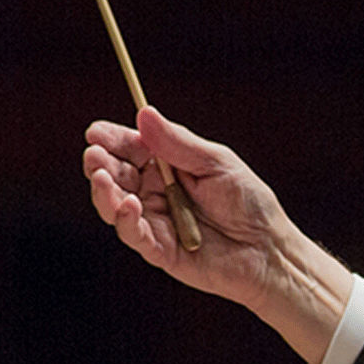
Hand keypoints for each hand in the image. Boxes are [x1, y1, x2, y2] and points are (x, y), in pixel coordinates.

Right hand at [83, 107, 350, 363]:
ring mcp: (154, 221)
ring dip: (105, 191)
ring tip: (103, 177)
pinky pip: (134, 234)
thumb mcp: (217, 164)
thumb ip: (179, 144)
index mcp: (168, 166)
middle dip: (101, 164)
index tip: (95, 132)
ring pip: (115, 205)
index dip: (112, 140)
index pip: (131, 149)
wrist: (270, 249)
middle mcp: (155, 192)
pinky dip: (126, 219)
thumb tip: (145, 114)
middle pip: (116, 175)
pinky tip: (128, 204)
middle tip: (94, 154)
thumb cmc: (249, 202)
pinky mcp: (159, 249)